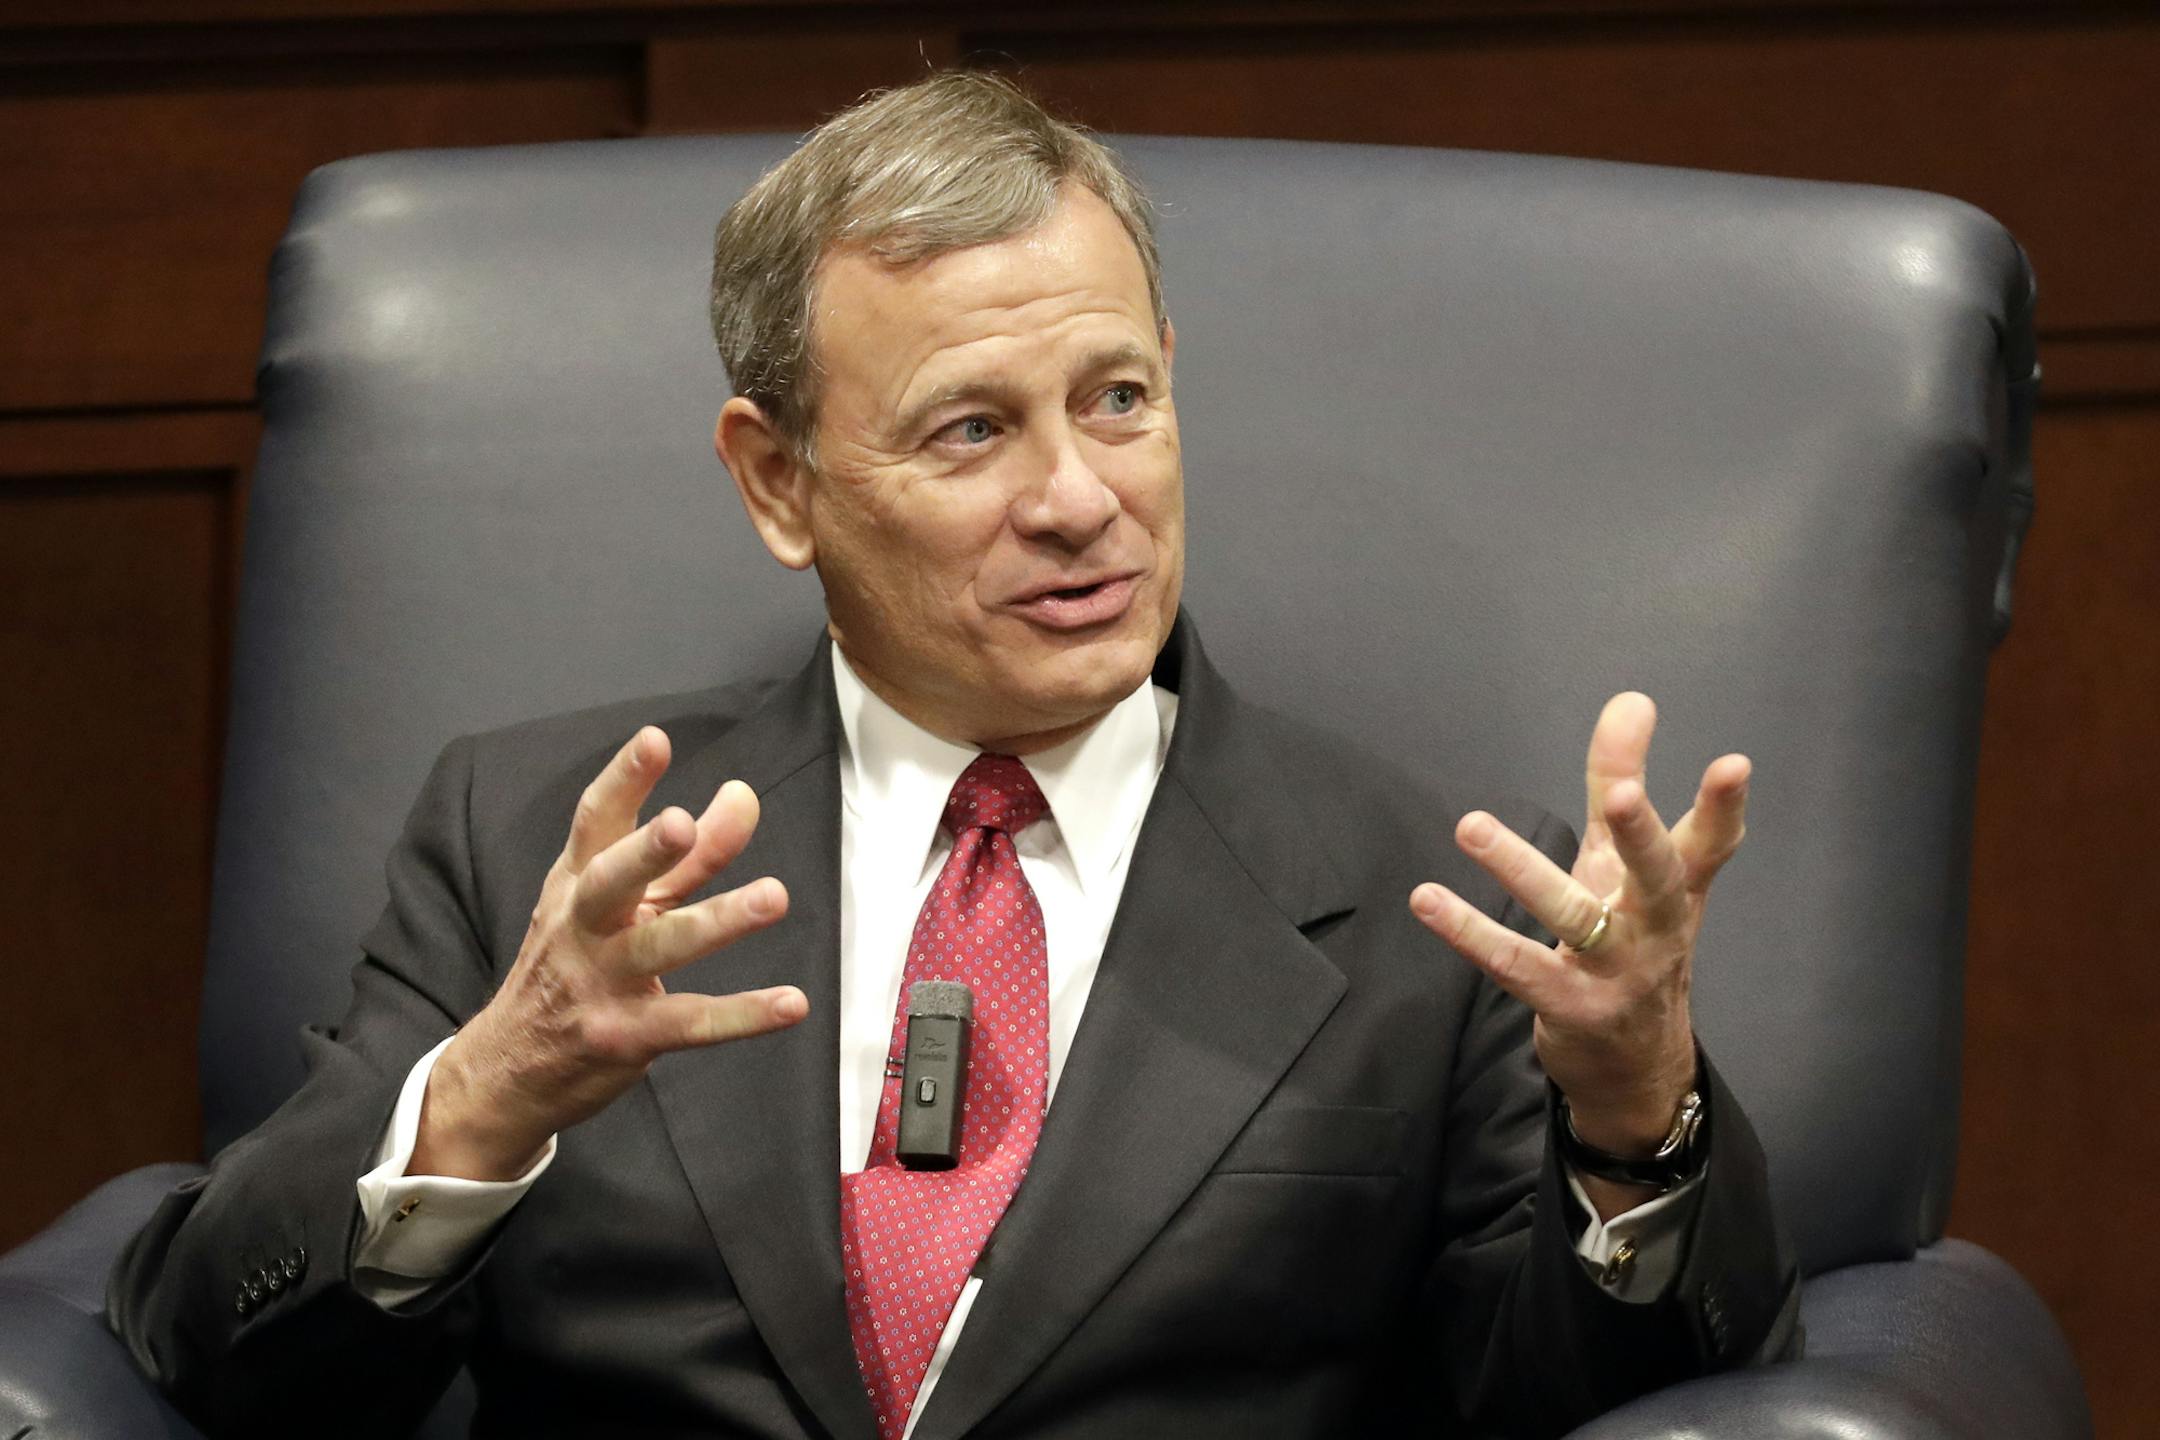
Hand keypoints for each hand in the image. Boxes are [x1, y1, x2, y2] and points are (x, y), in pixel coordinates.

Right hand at [412, 726, 806, 1179]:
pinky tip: (792, 1003)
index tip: (655, 740)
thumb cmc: (576, 965)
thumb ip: (689, 855)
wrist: (508, 1068)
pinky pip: (691, 1022)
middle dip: (645, 852)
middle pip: (610, 881)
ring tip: (773, 896)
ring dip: (718, 920)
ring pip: (659, 947)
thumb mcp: (624, 904)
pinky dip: (743, 1014)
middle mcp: (582, 927)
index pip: (595, 823)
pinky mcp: (625, 1036)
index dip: (623, 780)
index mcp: (577, 882)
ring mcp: (599, 983)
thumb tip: (743, 796)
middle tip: (681, 823)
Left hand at [1410, 693, 1748, 1166]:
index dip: (1724, 806)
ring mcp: (1616, 973)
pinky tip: (1428, 900)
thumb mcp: (1625, 865)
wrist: (1635, 1066)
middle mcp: (1655, 929)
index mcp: (1677, 890)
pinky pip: (1516, 967)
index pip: (1710, 843)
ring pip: (1574, 918)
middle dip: (1644, 836)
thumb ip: (1621, 782)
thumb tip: (1631, 700)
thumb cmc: (1631, 942)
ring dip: (1521, 870)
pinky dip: (1470, 932)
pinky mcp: (1569, 1007)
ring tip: (1472, 826)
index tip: (1735, 764)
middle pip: (1658, 878)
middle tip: (1628, 794)